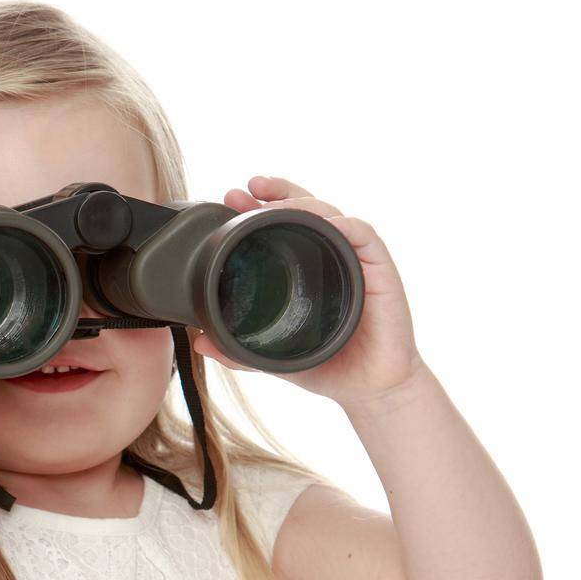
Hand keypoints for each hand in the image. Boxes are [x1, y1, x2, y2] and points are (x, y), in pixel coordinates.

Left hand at [191, 176, 427, 412]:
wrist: (371, 390)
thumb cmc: (330, 366)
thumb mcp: (275, 357)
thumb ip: (239, 350)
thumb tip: (200, 343)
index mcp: (306, 268)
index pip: (282, 224)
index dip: (259, 206)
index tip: (231, 199)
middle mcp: (330, 256)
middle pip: (305, 207)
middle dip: (277, 191)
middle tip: (246, 188)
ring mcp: (355, 260)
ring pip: (331, 214)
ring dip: (303, 203)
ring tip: (276, 204)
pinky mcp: (380, 270)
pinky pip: (364, 235)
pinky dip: (345, 225)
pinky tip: (326, 223)